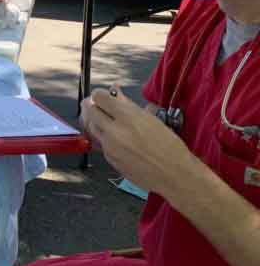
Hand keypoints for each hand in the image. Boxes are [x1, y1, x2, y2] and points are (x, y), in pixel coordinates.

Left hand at [80, 87, 194, 195]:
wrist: (174, 174)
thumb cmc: (168, 145)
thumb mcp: (151, 119)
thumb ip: (128, 104)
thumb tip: (115, 91)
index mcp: (127, 117)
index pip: (99, 97)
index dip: (100, 95)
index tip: (103, 96)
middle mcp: (114, 131)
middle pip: (90, 110)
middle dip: (94, 106)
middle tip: (101, 107)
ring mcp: (110, 146)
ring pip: (92, 127)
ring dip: (97, 122)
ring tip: (108, 122)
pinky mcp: (110, 159)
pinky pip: (100, 143)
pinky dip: (104, 138)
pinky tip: (117, 139)